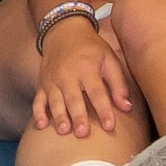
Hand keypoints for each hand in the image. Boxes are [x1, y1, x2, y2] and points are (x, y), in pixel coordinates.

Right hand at [30, 17, 141, 142]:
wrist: (64, 31)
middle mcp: (68, 75)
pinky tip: (41, 126)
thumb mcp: (109, 59)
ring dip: (58, 116)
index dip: (104, 109)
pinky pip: (38, 100)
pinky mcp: (42, 84)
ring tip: (64, 131)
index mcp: (87, 68)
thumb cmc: (91, 49)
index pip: (97, 92)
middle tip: (83, 133)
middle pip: (74, 98)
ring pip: (55, 101)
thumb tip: (127, 108)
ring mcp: (53, 80)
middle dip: (78, 116)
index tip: (110, 126)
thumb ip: (118, 83)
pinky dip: (38, 113)